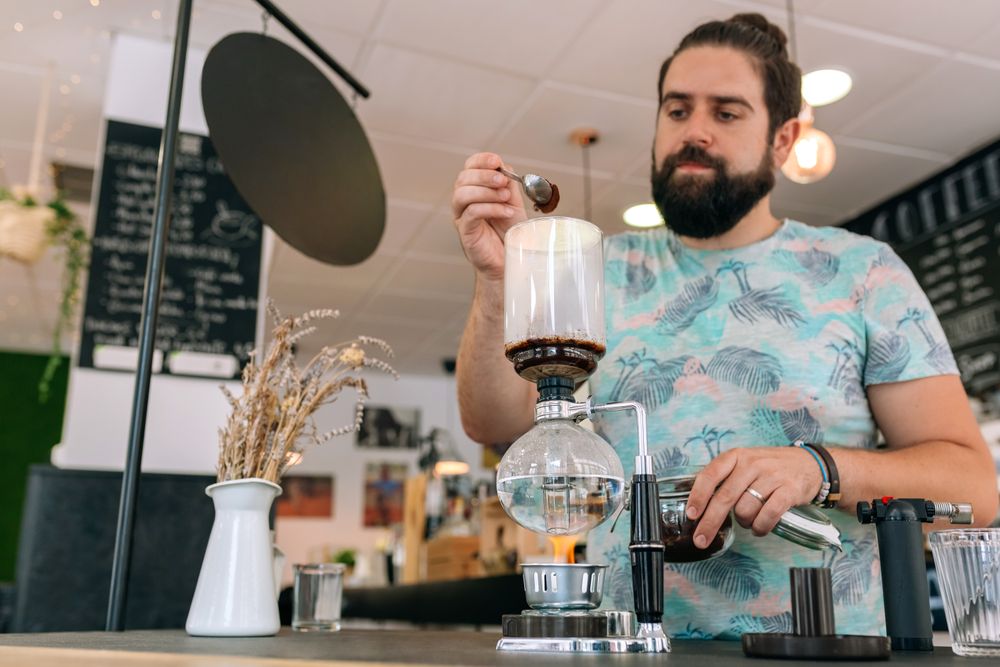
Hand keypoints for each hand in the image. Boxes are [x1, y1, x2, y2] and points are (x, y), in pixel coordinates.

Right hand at [451, 152, 526, 281]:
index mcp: (474, 189)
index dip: (480, 160)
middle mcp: (463, 201)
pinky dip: (490, 209)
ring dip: (486, 192)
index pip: (469, 167)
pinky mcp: (465, 231)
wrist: (510, 258)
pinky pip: (471, 213)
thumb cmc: (510, 232)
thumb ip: (507, 184)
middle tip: (503, 181)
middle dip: (484, 176)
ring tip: (505, 198)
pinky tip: (505, 212)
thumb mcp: (513, 202)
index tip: (496, 161)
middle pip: (463, 178)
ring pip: (462, 194)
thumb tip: (503, 167)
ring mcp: (461, 216)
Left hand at [685, 446, 823, 547]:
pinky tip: (760, 528)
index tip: (691, 515)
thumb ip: (726, 479)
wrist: (810, 464)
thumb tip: (701, 506)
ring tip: (750, 520)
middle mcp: (751, 464)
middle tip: (701, 539)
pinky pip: (767, 516)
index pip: (710, 475)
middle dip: (710, 522)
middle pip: (725, 498)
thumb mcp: (745, 463)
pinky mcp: (789, 490)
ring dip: (744, 523)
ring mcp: (771, 476)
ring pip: (745, 510)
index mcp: (736, 456)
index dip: (698, 496)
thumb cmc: (770, 468)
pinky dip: (760, 528)